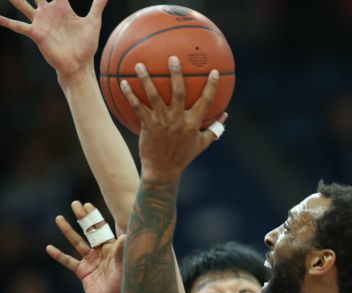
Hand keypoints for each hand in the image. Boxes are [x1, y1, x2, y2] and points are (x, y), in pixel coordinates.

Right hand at [0, 0, 106, 78]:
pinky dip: (7, 22)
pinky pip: (18, 26)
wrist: (79, 65)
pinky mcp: (36, 34)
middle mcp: (48, 11)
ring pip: (22, 3)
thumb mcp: (94, 22)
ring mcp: (40, 22)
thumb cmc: (87, 46)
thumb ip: (98, 5)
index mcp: (61, 6)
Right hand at [46, 201, 124, 292]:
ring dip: (68, 231)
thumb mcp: (124, 269)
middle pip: (89, 231)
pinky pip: (69, 262)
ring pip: (77, 243)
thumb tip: (126, 237)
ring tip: (59, 218)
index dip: (95, 217)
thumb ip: (123, 253)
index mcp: (112, 249)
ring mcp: (91, 262)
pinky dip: (59, 255)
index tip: (88, 204)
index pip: (103, 229)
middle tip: (75, 203)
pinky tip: (49, 248)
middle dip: (82, 218)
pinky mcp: (83, 273)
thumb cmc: (125, 287)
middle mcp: (101, 253)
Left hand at [120, 56, 227, 181]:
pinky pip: (138, 107)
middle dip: (176, 74)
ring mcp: (162, 122)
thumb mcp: (202, 144)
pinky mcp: (148, 126)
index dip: (211, 86)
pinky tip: (122, 83)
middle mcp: (178, 121)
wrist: (163, 171)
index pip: (206, 102)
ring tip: (139, 64)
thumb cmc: (183, 157)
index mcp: (193, 124)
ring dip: (146, 79)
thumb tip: (226, 116)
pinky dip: (130, 95)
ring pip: (154, 96)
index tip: (213, 71)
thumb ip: (214, 129)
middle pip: (179, 93)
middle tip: (173, 58)